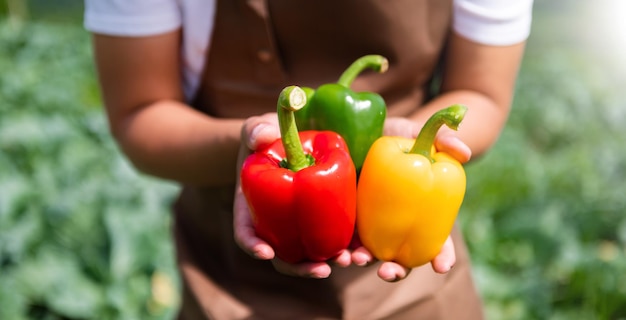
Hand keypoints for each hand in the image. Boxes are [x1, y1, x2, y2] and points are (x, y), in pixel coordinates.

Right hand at [233, 113, 349, 278]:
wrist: (288, 139)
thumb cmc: (267, 135)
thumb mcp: (257, 129)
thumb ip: (256, 130)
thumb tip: (262, 137)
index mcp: (252, 207)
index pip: (247, 232)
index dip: (254, 245)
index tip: (266, 253)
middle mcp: (274, 224)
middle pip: (282, 255)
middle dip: (300, 267)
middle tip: (321, 270)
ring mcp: (298, 225)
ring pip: (309, 254)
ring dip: (327, 263)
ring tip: (347, 262)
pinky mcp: (321, 220)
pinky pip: (331, 239)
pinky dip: (345, 249)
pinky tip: (360, 253)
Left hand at [345, 117, 467, 281]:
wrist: (360, 129)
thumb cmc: (397, 135)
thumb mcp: (418, 134)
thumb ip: (442, 139)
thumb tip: (464, 153)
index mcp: (420, 213)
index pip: (436, 242)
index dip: (442, 256)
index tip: (442, 267)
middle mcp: (397, 224)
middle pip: (400, 258)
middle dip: (395, 271)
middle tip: (387, 271)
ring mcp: (371, 224)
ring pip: (371, 254)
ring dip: (365, 263)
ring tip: (357, 259)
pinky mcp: (347, 218)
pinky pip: (344, 241)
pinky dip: (342, 252)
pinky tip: (338, 253)